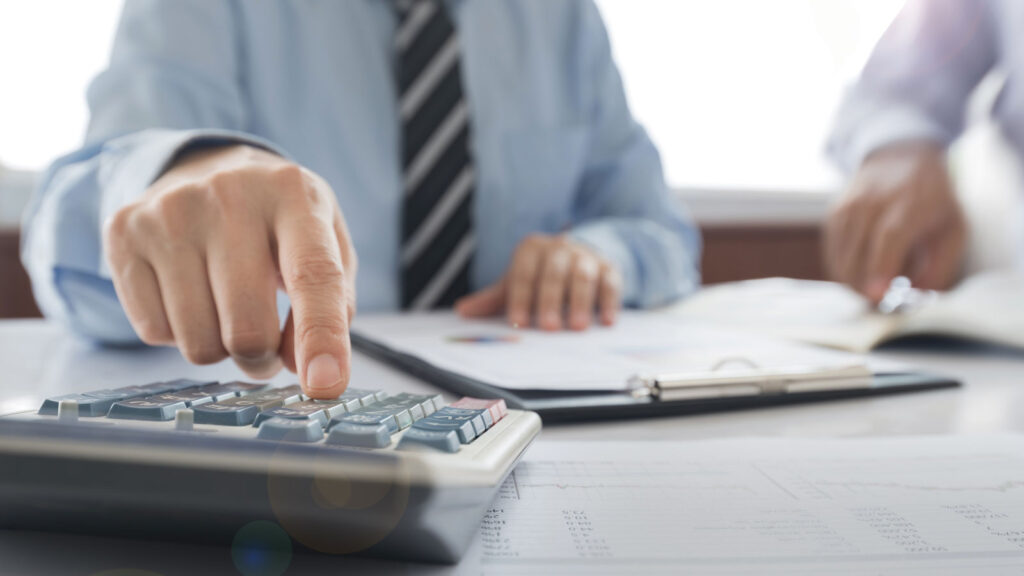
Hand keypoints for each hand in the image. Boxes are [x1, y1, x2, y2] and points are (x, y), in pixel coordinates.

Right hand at [103, 144, 357, 398]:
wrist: (204, 166)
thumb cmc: (278, 220)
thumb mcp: (326, 242)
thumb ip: (332, 304)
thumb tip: (302, 366)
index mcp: (293, 194)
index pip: (314, 275)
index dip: (322, 337)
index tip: (325, 385)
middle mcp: (229, 195)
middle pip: (246, 329)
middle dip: (261, 359)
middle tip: (264, 348)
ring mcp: (169, 213)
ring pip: (198, 343)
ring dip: (219, 349)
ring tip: (226, 311)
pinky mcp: (124, 234)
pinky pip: (153, 333)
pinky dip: (177, 333)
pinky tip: (189, 294)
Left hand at [455, 234, 621, 330]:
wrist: (576, 259)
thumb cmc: (540, 276)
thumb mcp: (516, 284)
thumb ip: (492, 299)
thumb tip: (463, 311)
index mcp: (531, 249)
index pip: (523, 272)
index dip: (520, 297)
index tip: (518, 321)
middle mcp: (559, 248)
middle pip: (554, 272)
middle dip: (551, 300)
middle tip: (549, 327)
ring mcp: (586, 257)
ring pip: (582, 275)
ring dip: (580, 301)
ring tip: (578, 327)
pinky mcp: (609, 268)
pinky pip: (610, 282)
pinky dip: (609, 301)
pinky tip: (606, 321)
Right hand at [824, 142, 966, 303]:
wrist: (899, 158)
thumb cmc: (932, 200)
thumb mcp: (954, 228)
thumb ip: (941, 265)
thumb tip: (916, 297)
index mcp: (909, 203)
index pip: (888, 238)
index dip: (881, 268)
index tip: (878, 295)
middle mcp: (872, 202)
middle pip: (859, 255)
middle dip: (867, 288)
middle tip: (884, 303)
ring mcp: (848, 207)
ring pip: (841, 260)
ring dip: (857, 282)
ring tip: (879, 281)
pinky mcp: (834, 214)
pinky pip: (833, 254)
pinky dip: (846, 269)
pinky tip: (864, 269)